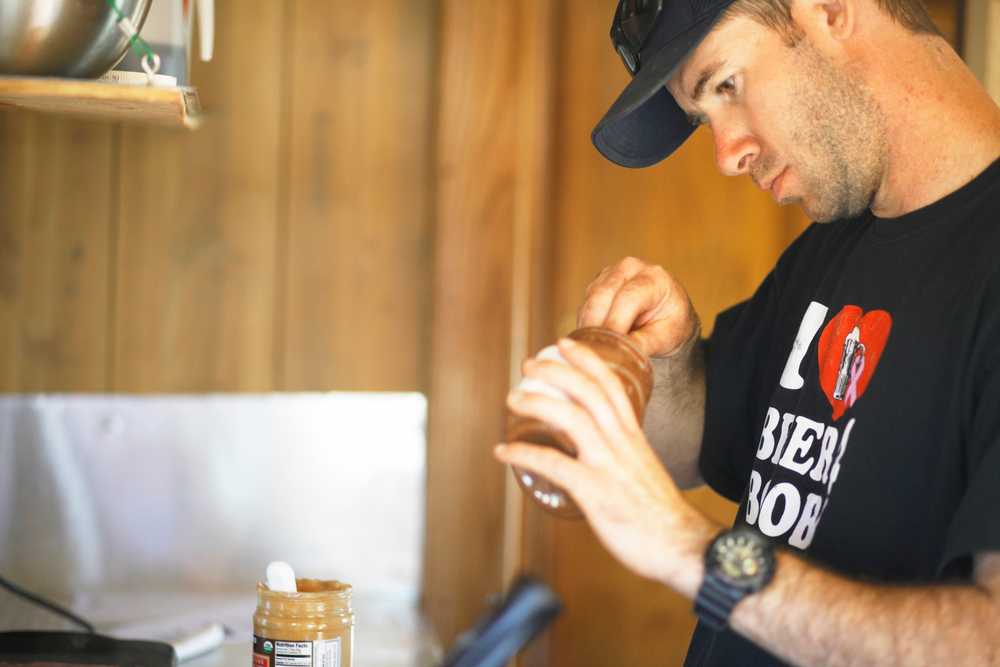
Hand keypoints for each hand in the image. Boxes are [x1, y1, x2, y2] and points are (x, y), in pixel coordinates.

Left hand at [496, 337, 716, 595]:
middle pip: (588, 391)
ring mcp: (609, 466)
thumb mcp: (643, 471)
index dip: (587, 360)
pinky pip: (554, 464)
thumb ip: (621, 458)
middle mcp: (622, 443)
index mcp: (633, 436)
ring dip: (537, 403)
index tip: (566, 343)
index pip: (611, 385)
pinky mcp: (596, 492)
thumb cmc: (662, 515)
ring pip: (571, 418)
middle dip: (556, 371)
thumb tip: (598, 459)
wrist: (683, 547)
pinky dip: (524, 453)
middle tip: (529, 365)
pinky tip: (503, 451)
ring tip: (512, 400)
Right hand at [579, 257, 698, 358]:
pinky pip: (584, 306)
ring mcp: (609, 273)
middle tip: (598, 353)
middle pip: (601, 295)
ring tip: (601, 348)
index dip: (615, 324)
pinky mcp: (596, 284)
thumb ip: (644, 343)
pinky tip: (597, 339)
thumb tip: (620, 352)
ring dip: (590, 326)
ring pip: (589, 301)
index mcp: (653, 278)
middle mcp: (629, 268)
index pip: (628, 298)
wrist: (668, 311)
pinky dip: (588, 324)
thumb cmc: (671, 322)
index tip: (610, 349)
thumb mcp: (666, 336)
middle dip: (597, 326)